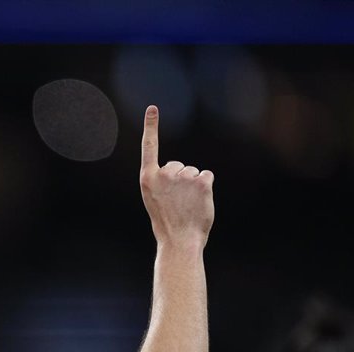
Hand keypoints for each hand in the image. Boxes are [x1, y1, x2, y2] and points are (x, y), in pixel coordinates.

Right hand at [139, 106, 213, 246]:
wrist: (179, 241)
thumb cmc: (167, 224)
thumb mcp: (155, 201)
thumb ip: (164, 183)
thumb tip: (186, 174)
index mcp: (147, 179)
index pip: (149, 147)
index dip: (151, 126)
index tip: (152, 108)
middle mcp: (164, 173)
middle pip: (178, 166)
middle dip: (180, 180)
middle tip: (177, 203)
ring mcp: (183, 176)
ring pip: (193, 172)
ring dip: (193, 187)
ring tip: (187, 206)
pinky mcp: (202, 180)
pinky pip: (206, 176)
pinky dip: (205, 188)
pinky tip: (199, 202)